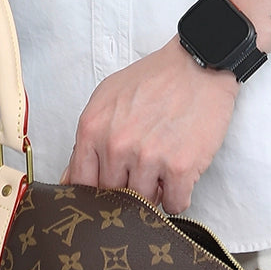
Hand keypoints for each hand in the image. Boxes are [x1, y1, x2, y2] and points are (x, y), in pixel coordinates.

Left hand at [61, 39, 239, 213]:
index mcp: (93, 128)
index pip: (81, 183)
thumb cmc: (155, 79)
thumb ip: (87, 140)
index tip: (111, 184)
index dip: (97, 189)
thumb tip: (71, 180)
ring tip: (164, 166)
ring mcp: (148, 158)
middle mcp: (116, 145)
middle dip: (129, 188)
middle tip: (144, 168)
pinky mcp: (180, 167)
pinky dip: (178, 196)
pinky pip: (175, 204)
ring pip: (143, 204)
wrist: (199, 65)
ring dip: (155, 192)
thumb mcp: (107, 98)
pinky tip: (180, 176)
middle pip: (113, 196)